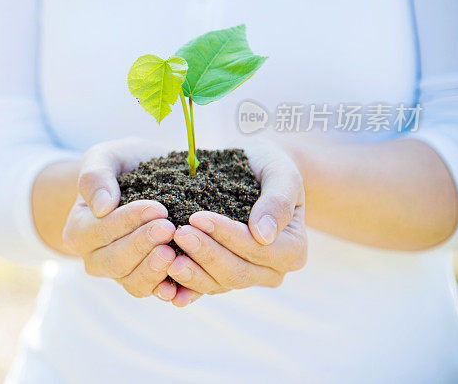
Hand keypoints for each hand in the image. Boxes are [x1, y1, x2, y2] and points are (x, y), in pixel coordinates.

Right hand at [62, 138, 179, 301]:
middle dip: (143, 245)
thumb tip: (101, 207)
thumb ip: (95, 177)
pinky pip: (156, 293)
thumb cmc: (121, 165)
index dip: (129, 221)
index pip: (101, 231)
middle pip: (116, 262)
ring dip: (155, 270)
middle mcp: (96, 258)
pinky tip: (183, 282)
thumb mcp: (105, 158)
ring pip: (135, 283)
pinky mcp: (148, 280)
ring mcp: (122, 273)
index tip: (157, 208)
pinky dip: (171, 290)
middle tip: (169, 228)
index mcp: (79, 230)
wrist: (143, 178)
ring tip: (174, 252)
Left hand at [167, 140, 306, 306]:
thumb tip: (264, 235)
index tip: (196, 217)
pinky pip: (202, 290)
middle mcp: (271, 271)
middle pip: (237, 272)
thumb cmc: (266, 167)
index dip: (227, 235)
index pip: (257, 248)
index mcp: (292, 249)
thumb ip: (277, 201)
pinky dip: (184, 290)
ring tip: (167, 256)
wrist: (250, 170)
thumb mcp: (280, 173)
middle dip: (206, 253)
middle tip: (178, 233)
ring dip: (192, 273)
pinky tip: (164, 288)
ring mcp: (245, 277)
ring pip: (218, 285)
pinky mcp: (221, 278)